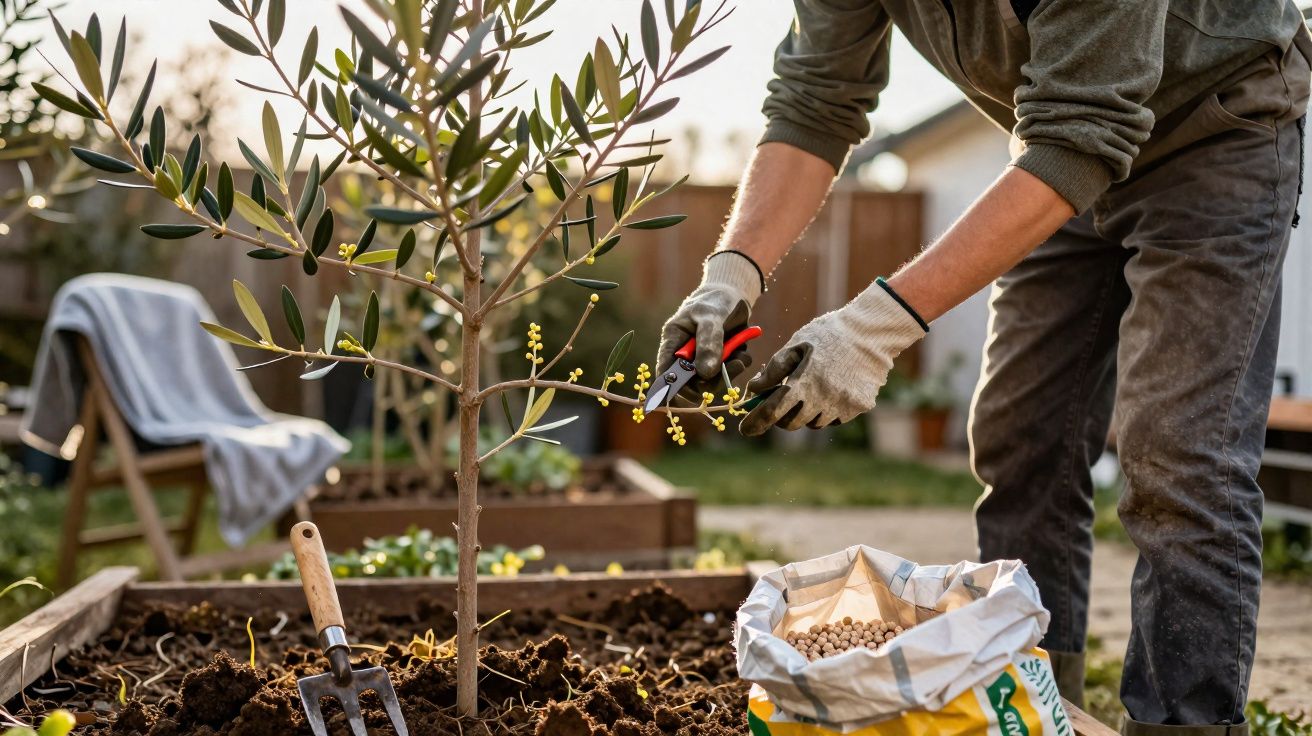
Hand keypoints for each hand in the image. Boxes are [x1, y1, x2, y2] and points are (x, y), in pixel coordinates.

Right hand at [656, 251, 763, 397]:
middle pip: (689, 382)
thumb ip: (708, 343)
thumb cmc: (716, 301)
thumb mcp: (711, 317)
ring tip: (740, 358)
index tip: (690, 392)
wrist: (736, 295)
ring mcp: (703, 359)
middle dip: (709, 382)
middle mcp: (685, 355)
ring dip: (728, 374)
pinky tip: (743, 352)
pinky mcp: (720, 360)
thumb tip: (705, 374)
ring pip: (711, 381)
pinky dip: (738, 366)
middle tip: (727, 370)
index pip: (665, 371)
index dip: (672, 387)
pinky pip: (728, 373)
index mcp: (673, 341)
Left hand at [741, 278, 926, 435]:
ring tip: (811, 387)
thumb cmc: (829, 333)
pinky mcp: (859, 408)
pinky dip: (826, 410)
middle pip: (791, 423)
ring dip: (805, 412)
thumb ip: (774, 369)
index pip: (772, 412)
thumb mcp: (797, 344)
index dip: (755, 422)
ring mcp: (843, 406)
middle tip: (780, 401)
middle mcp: (824, 400)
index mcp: (804, 382)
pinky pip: (834, 418)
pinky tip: (832, 387)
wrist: (873, 331)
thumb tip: (754, 390)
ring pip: (813, 422)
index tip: (745, 429)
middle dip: (780, 416)